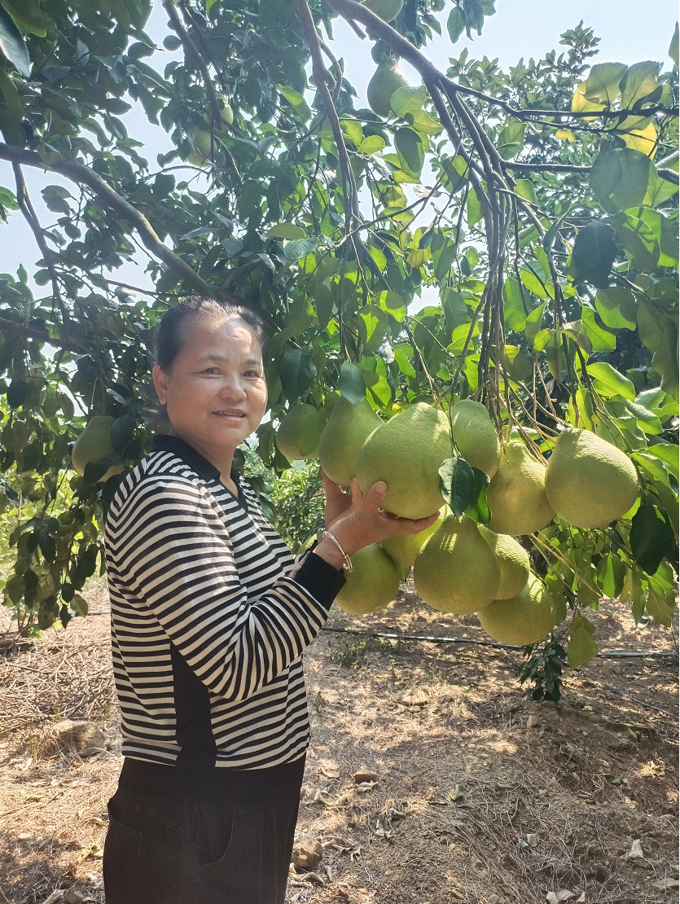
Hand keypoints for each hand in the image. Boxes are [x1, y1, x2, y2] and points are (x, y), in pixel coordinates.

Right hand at [315, 471, 439, 568]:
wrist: (331, 543)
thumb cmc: (353, 534)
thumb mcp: (365, 516)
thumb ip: (373, 500)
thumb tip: (383, 483)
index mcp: (391, 524)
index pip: (415, 524)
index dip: (428, 519)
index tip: (439, 510)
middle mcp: (383, 518)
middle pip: (401, 508)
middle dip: (409, 497)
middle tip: (420, 483)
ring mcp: (369, 513)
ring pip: (380, 497)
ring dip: (383, 486)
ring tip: (389, 470)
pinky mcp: (355, 508)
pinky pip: (358, 492)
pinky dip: (357, 483)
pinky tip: (355, 470)